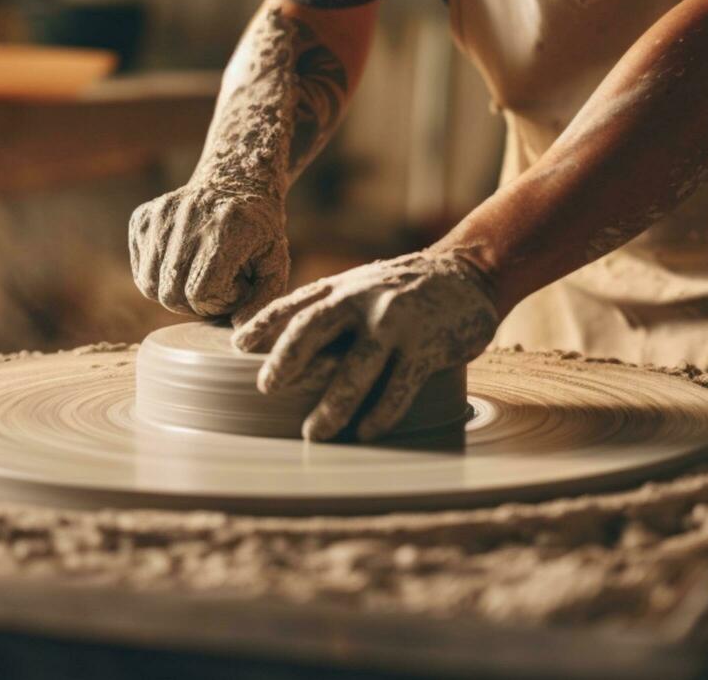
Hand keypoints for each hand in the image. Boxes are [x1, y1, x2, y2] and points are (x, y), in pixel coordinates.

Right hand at [129, 182, 289, 323]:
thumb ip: (263, 302)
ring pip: (150, 287)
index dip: (220, 302)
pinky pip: (140, 270)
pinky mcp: (142, 218)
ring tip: (200, 274)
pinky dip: (159, 276)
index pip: (200, 293)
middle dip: (196, 302)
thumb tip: (239, 333)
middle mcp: (188, 217)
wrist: (235, 182)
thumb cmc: (258, 231)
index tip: (237, 286)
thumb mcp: (275, 263)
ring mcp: (160, 214)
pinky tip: (183, 263)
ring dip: (176, 291)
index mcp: (225, 228)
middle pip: (171, 295)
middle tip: (218, 285)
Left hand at [233, 248, 499, 441]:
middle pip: (316, 327)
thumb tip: (272, 341)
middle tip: (266, 387)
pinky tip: (365, 432)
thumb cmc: (403, 289)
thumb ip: (324, 310)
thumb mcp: (359, 287)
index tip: (238, 346)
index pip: (296, 305)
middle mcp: (364, 301)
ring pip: (357, 367)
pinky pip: (399, 386)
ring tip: (314, 434)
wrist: (469, 275)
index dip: (264, 323)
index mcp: (343, 288)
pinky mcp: (427, 347)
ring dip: (332, 404)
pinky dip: (380, 413)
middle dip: (287, 358)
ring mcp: (396, 324)